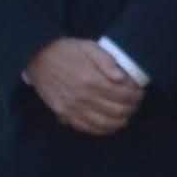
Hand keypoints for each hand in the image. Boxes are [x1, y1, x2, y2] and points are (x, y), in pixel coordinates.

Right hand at [26, 38, 140, 136]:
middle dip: (132, 108)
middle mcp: (82, 96)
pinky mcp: (64, 113)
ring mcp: (72, 108)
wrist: (37, 57)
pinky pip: (87, 128)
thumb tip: (123, 78)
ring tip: (127, 114)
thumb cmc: (65, 50)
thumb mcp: (89, 47)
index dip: (136, 96)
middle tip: (136, 103)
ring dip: (121, 121)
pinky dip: (103, 129)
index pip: (123, 95)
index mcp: (91, 79)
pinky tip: (111, 124)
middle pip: (117, 111)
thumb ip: (107, 62)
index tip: (140, 92)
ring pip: (105, 123)